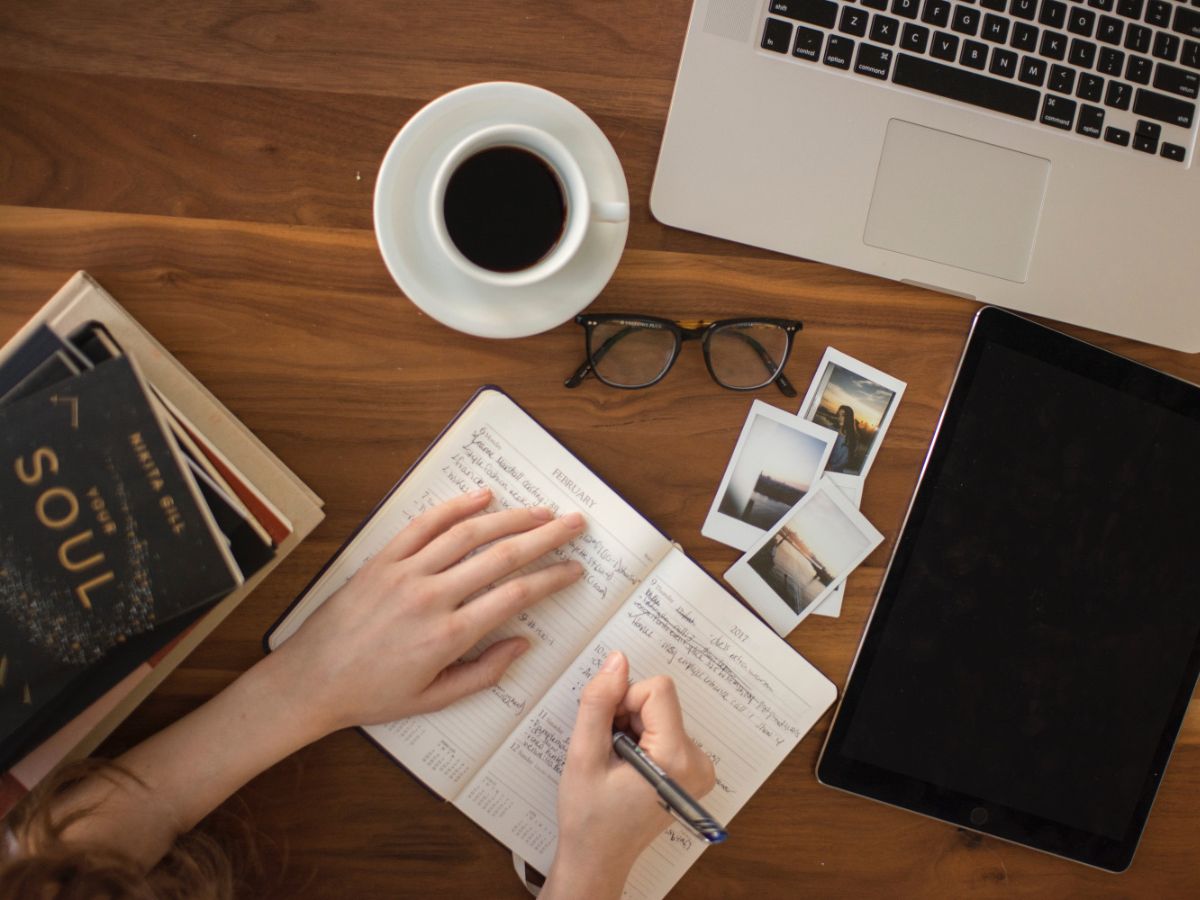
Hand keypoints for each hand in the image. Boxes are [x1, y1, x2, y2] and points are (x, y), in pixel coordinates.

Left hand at [270, 488, 584, 737]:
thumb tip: (523, 644)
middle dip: (545, 537)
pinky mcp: (383, 560)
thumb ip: (484, 673)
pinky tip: (482, 496)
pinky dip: (455, 507)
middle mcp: (431, 597)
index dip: (552, 578)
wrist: (311, 680)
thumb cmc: (372, 694)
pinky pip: (424, 525)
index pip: (515, 596)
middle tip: (574, 524)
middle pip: (501, 556)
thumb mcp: (434, 699)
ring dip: (510, 517)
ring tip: (540, 510)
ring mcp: (405, 573)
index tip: (574, 569)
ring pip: (468, 534)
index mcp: (448, 636)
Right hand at [544, 651, 715, 899]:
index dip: (623, 701)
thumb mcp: (583, 755)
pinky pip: (665, 728)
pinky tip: (627, 767)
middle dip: (626, 716)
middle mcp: (698, 762)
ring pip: (660, 712)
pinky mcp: (692, 769)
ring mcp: (699, 768)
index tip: (608, 732)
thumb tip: (617, 660)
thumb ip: (599, 703)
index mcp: (677, 759)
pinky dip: (641, 738)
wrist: (598, 858)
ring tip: (616, 764)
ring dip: (631, 728)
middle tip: (608, 752)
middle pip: (659, 701)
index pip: (657, 690)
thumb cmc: (589, 817)